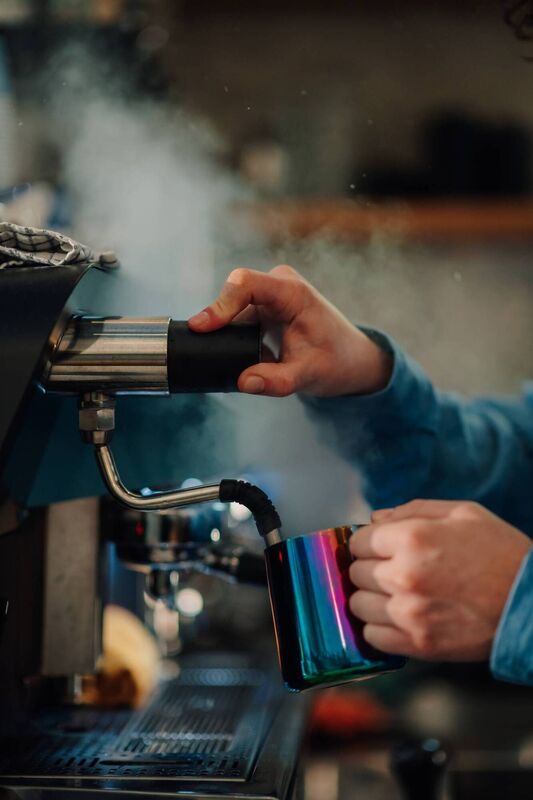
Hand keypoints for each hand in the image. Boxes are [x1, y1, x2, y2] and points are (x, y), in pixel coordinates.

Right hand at [188, 265, 391, 396]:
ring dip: (225, 332)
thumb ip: (277, 381)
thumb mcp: (308, 376)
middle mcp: (278, 285)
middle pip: (233, 295)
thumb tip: (243, 382)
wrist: (351, 359)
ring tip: (228, 357)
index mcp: (292, 292)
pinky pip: (236, 317)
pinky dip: (232, 336)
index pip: (246, 284)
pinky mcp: (263, 307)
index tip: (202, 327)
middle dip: (218, 321)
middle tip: (202, 348)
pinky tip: (236, 355)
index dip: (221, 304)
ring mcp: (269, 295)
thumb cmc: (336, 362)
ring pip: (231, 308)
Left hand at [349, 500, 531, 660]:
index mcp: (411, 538)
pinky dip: (379, 627)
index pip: (359, 541)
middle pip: (355, 572)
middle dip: (370, 568)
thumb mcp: (463, 513)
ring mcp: (408, 613)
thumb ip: (413, 510)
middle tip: (394, 570)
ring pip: (358, 605)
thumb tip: (374, 519)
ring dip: (372, 598)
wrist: (532, 604)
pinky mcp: (418, 644)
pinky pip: (372, 637)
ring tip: (396, 594)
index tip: (382, 548)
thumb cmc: (501, 552)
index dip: (370, 543)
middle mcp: (402, 576)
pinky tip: (398, 617)